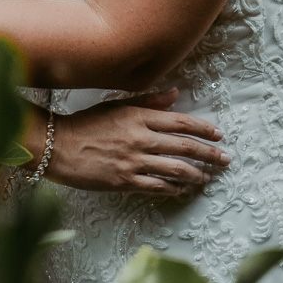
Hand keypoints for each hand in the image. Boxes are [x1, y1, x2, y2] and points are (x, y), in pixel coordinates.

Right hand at [46, 89, 228, 196]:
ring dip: (196, 174)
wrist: (58, 146)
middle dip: (209, 154)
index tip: (219, 135)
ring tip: (207, 177)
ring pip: (176, 170)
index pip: (180, 121)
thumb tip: (175, 93)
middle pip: (184, 147)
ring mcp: (133, 162)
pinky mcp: (124, 181)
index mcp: (138, 117)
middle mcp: (140, 139)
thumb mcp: (117, 106)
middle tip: (225, 160)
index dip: (203, 129)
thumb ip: (148, 101)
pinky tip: (182, 189)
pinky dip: (174, 188)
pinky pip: (157, 187)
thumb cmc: (86, 124)